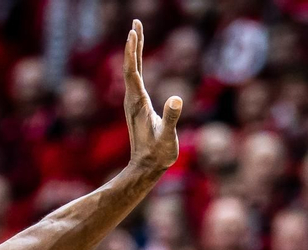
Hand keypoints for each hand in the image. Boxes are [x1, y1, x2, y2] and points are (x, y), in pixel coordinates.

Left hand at [122, 20, 181, 174]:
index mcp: (138, 103)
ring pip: (132, 71)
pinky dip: (137, 64)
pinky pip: (136, 79)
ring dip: (134, 52)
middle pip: (130, 66)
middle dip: (133, 44)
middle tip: (136, 23)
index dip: (133, 51)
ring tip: (136, 33)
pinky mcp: (138, 106)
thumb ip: (171, 118)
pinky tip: (139, 59)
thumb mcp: (167, 137)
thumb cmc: (158, 154)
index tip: (133, 32)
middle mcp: (132, 100)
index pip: (133, 71)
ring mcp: (134, 103)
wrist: (146, 168)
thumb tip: (176, 99)